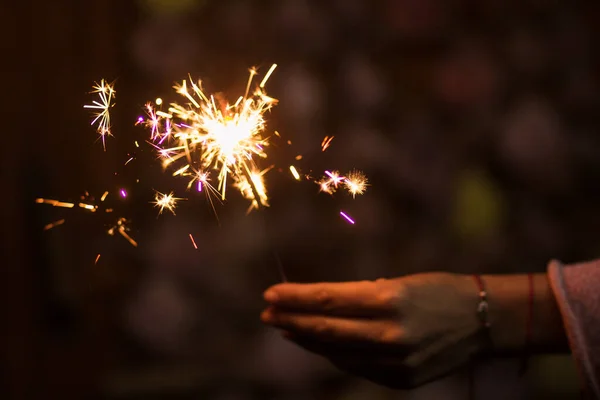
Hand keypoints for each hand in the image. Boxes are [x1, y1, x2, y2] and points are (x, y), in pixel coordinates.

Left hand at [261, 273, 487, 388]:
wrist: (484, 322)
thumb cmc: (439, 290)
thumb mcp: (400, 282)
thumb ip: (361, 298)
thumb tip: (321, 304)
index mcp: (390, 299)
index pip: (329, 299)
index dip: (296, 297)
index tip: (271, 293)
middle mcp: (390, 333)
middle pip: (326, 329)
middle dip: (291, 320)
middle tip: (267, 313)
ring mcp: (396, 362)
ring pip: (337, 353)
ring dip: (308, 340)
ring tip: (286, 327)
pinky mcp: (401, 380)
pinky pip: (356, 367)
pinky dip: (334, 354)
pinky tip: (319, 344)